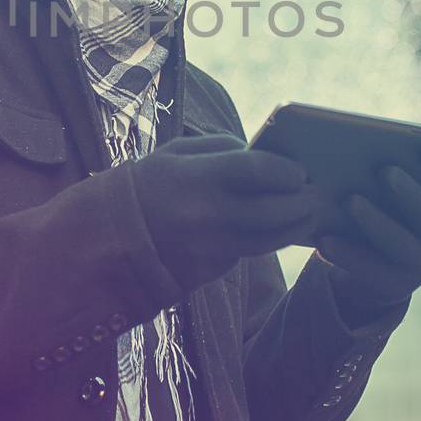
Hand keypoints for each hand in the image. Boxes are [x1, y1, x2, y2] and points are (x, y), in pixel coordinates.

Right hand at [128, 134, 318, 293]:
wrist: (104, 239)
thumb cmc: (143, 185)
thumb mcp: (173, 153)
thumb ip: (219, 148)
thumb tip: (260, 154)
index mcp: (196, 179)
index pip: (257, 171)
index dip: (286, 171)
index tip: (300, 172)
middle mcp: (207, 216)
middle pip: (272, 211)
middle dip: (300, 203)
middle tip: (316, 195)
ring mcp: (209, 249)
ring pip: (268, 241)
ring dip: (293, 229)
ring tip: (307, 216)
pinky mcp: (208, 272)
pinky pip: (247, 255)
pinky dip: (265, 243)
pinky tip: (278, 232)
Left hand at [313, 151, 420, 322]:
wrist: (360, 263)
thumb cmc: (372, 207)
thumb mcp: (378, 189)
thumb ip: (377, 171)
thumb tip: (349, 146)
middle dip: (409, 192)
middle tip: (385, 171)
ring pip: (402, 244)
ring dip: (377, 221)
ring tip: (350, 201)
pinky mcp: (396, 286)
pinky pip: (373, 271)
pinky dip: (348, 254)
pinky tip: (325, 240)